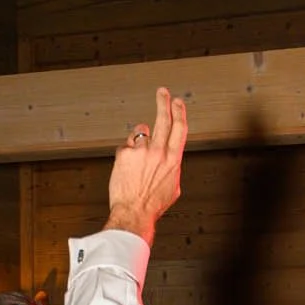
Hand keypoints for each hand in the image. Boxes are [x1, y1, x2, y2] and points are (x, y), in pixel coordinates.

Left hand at [106, 87, 187, 245]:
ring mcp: (141, 151)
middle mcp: (158, 152)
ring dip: (139, 140)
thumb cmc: (152, 204)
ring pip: (140, 132)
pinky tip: (126, 169)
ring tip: (137, 158)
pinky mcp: (125, 153)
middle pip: (163, 119)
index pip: (179, 129)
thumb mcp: (172, 187)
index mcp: (173, 159)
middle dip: (163, 102)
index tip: (178, 102)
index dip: (179, 112)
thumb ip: (171, 167)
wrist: (134, 212)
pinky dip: (125, 155)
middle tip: (162, 92)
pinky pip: (125, 147)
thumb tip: (169, 160)